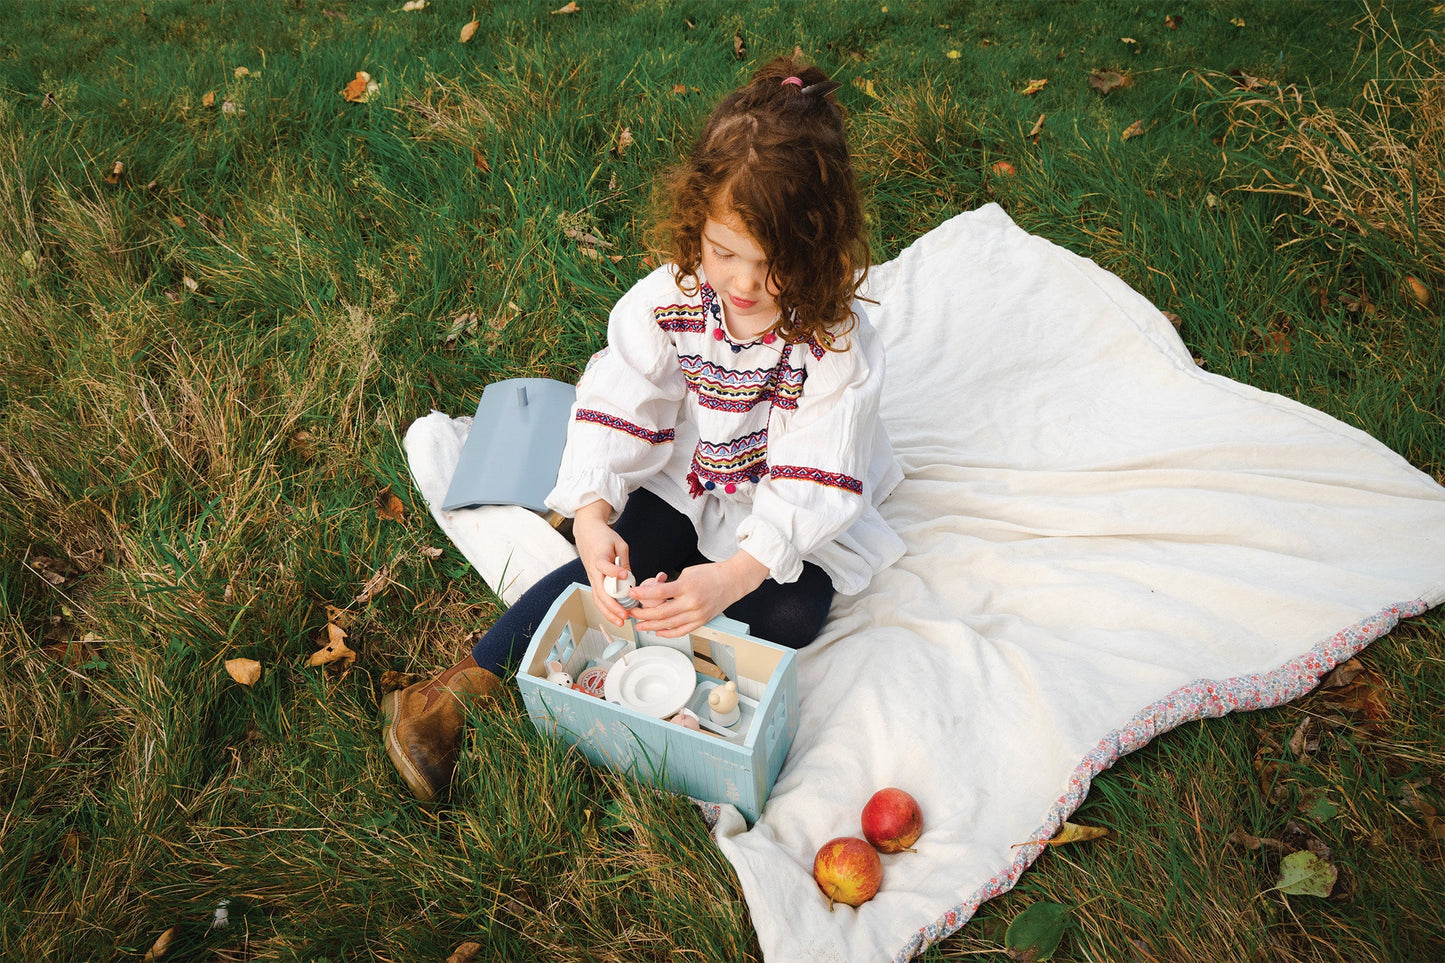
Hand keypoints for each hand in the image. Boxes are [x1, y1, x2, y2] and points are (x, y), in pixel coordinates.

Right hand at [572, 499, 630, 626]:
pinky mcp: (593, 580)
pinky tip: (616, 616)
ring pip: (597, 598)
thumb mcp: (619, 544)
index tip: (625, 574)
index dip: (614, 571)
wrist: (586, 532)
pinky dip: (606, 608)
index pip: (604, 566)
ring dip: (608, 612)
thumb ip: (624, 561)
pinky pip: (598, 597)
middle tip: (625, 614)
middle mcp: (593, 570)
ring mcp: (592, 577)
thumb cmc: (603, 536)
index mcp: (599, 557)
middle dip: (612, 606)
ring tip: (621, 621)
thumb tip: (630, 579)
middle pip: (600, 591)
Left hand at [630, 551, 768, 637]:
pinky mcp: (701, 621)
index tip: (632, 594)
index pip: (660, 592)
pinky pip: (681, 631)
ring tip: (640, 625)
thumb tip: (656, 592)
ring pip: (669, 624)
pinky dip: (668, 633)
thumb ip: (672, 585)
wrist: (733, 581)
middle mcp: (692, 602)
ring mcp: (697, 614)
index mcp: (688, 586)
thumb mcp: (688, 573)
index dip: (643, 594)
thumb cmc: (712, 574)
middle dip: (643, 614)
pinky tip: (657, 632)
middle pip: (661, 612)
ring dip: (651, 626)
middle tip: (632, 613)